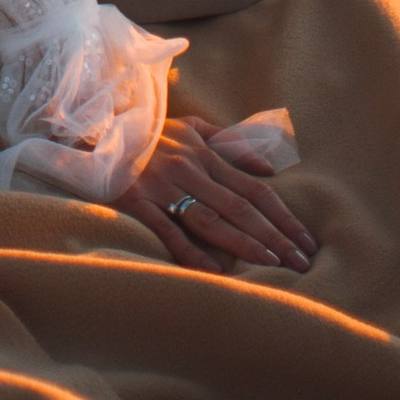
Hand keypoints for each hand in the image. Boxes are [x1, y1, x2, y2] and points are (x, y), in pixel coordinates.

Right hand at [117, 113, 315, 276]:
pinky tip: (214, 272)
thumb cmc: (147, 132)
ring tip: (271, 265)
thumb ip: (229, 143)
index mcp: (204, 155)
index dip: (284, 215)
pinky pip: (168, 231)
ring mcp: (163, 188)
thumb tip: (268, 169)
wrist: (93, 128)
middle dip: (275, 236)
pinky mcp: (137, 203)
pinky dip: (192, 252)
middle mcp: (189, 171)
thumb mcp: (189, 127)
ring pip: (212, 220)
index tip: (306, 240)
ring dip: (245, 245)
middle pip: (241, 208)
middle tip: (301, 263)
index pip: (255, 189)